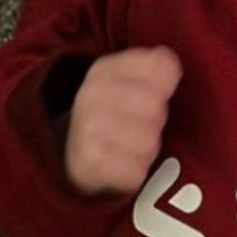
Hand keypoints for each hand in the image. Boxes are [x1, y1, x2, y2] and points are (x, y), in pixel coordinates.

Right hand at [63, 45, 182, 195]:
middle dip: (155, 121)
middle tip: (141, 126)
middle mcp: (91, 95)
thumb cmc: (111, 115)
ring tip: (131, 147)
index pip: (160, 67)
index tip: (155, 93)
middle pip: (156, 107)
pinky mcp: (90, 163)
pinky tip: (122, 165)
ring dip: (147, 150)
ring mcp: (88, 129)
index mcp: (104, 70)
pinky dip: (134, 173)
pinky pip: (136, 172)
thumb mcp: (126, 81)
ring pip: (148, 142)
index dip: (166, 84)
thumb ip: (154, 67)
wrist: (68, 154)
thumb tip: (168, 63)